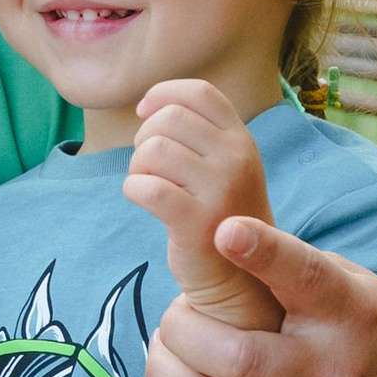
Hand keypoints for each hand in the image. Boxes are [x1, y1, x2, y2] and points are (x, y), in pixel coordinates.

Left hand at [122, 79, 276, 319]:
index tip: (143, 111)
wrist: (241, 284)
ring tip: (149, 188)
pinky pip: (146, 187)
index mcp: (242, 141)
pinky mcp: (197, 221)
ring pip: (153, 150)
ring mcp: (220, 189)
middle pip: (168, 119)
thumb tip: (147, 104)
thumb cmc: (221, 221)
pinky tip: (142, 201)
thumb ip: (198, 135)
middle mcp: (237, 159)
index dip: (164, 94)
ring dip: (137, 167)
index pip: (199, 92)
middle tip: (149, 168)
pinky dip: (134, 190)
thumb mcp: (223, 169)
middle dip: (144, 139)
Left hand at [145, 216, 376, 376]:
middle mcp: (336, 374)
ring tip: (161, 354)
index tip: (224, 231)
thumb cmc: (365, 340)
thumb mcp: (356, 291)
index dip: (265, 254)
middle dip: (181, 331)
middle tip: (172, 318)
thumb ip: (297, 267)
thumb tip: (219, 234)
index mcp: (352, 313)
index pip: (308, 279)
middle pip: (237, 357)